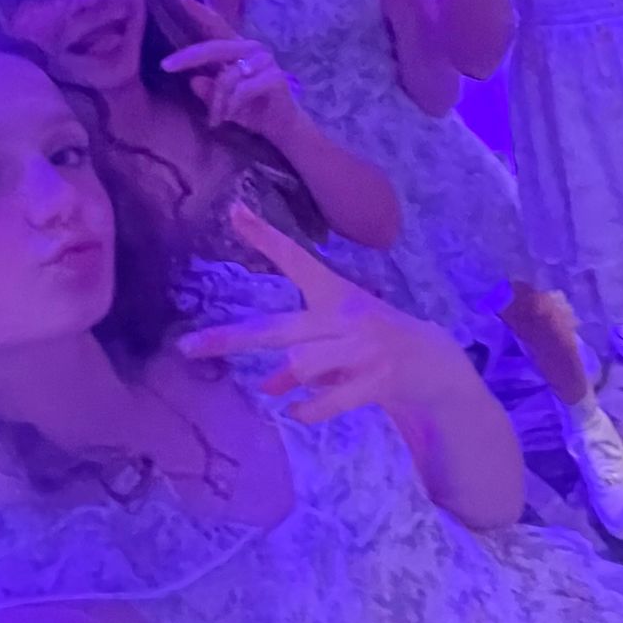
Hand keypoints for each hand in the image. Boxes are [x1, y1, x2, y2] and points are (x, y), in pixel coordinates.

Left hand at [160, 34, 299, 144]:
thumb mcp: (221, 101)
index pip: (216, 25)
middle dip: (188, 57)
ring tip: (217, 117)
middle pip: (215, 47)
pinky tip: (232, 115)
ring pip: (227, 76)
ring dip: (217, 100)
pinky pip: (243, 89)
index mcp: (237, 48)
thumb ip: (208, 90)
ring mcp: (266, 61)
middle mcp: (251, 48)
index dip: (200, 10)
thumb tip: (193, 81)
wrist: (280, 126)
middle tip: (166, 66)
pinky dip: (233, 105)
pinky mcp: (276, 77)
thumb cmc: (249, 108)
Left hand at [179, 206, 461, 423]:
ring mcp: (361, 348)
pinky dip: (307, 410)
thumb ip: (303, 352)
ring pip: (300, 365)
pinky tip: (298, 412)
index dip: (265, 236)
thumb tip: (267, 385)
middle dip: (228, 339)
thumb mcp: (341, 333)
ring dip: (281, 382)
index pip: (296, 259)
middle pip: (275, 328)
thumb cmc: (376, 344)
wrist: (435, 366)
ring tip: (273, 391)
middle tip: (187, 347)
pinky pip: (328, 401)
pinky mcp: (377, 378)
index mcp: (335, 295)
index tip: (234, 210)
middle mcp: (345, 317)